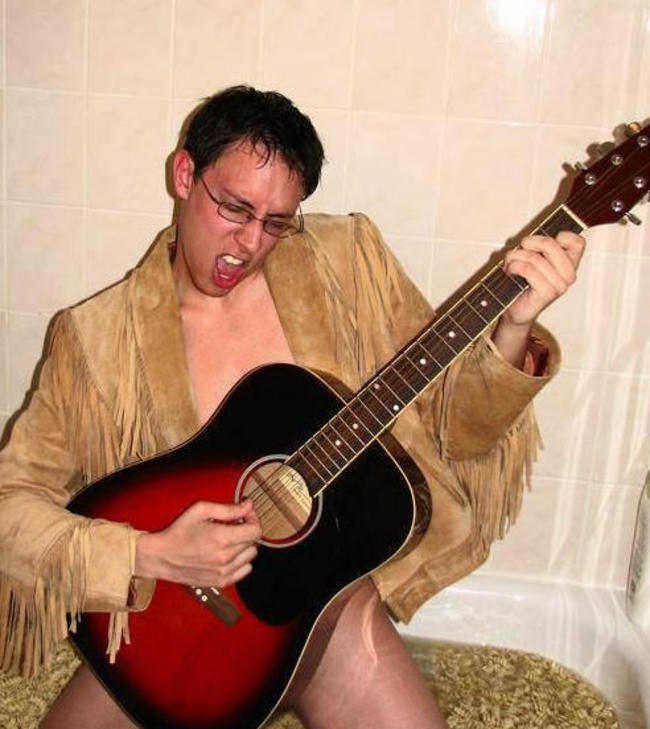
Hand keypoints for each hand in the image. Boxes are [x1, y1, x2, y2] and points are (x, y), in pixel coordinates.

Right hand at [134, 499, 261, 587]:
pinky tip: (227, 553)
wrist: (161, 557)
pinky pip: (245, 570)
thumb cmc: (179, 531)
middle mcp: (225, 558)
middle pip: (253, 542)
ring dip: (243, 545)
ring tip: (227, 540)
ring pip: (250, 556)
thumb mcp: (201, 510)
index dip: (253, 519)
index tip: (245, 515)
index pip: (256, 530)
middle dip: (246, 530)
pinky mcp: (221, 582)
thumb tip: (249, 505)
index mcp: (221, 538)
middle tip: (233, 525)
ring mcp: (224, 572)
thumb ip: (228, 509)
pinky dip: (240, 561)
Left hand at [492, 231, 584, 366]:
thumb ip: (538, 247)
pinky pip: (528, 269)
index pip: (577, 242)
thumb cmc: (523, 284)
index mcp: (570, 265)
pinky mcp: (547, 293)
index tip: (542, 244)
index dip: (559, 237)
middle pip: (551, 244)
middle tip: (520, 250)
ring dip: (515, 257)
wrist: (515, 311)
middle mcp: (569, 275)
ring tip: (510, 264)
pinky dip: (514, 267)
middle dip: (528, 243)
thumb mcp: (533, 259)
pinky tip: (510, 272)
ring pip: (534, 257)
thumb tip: (531, 237)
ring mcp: (560, 285)